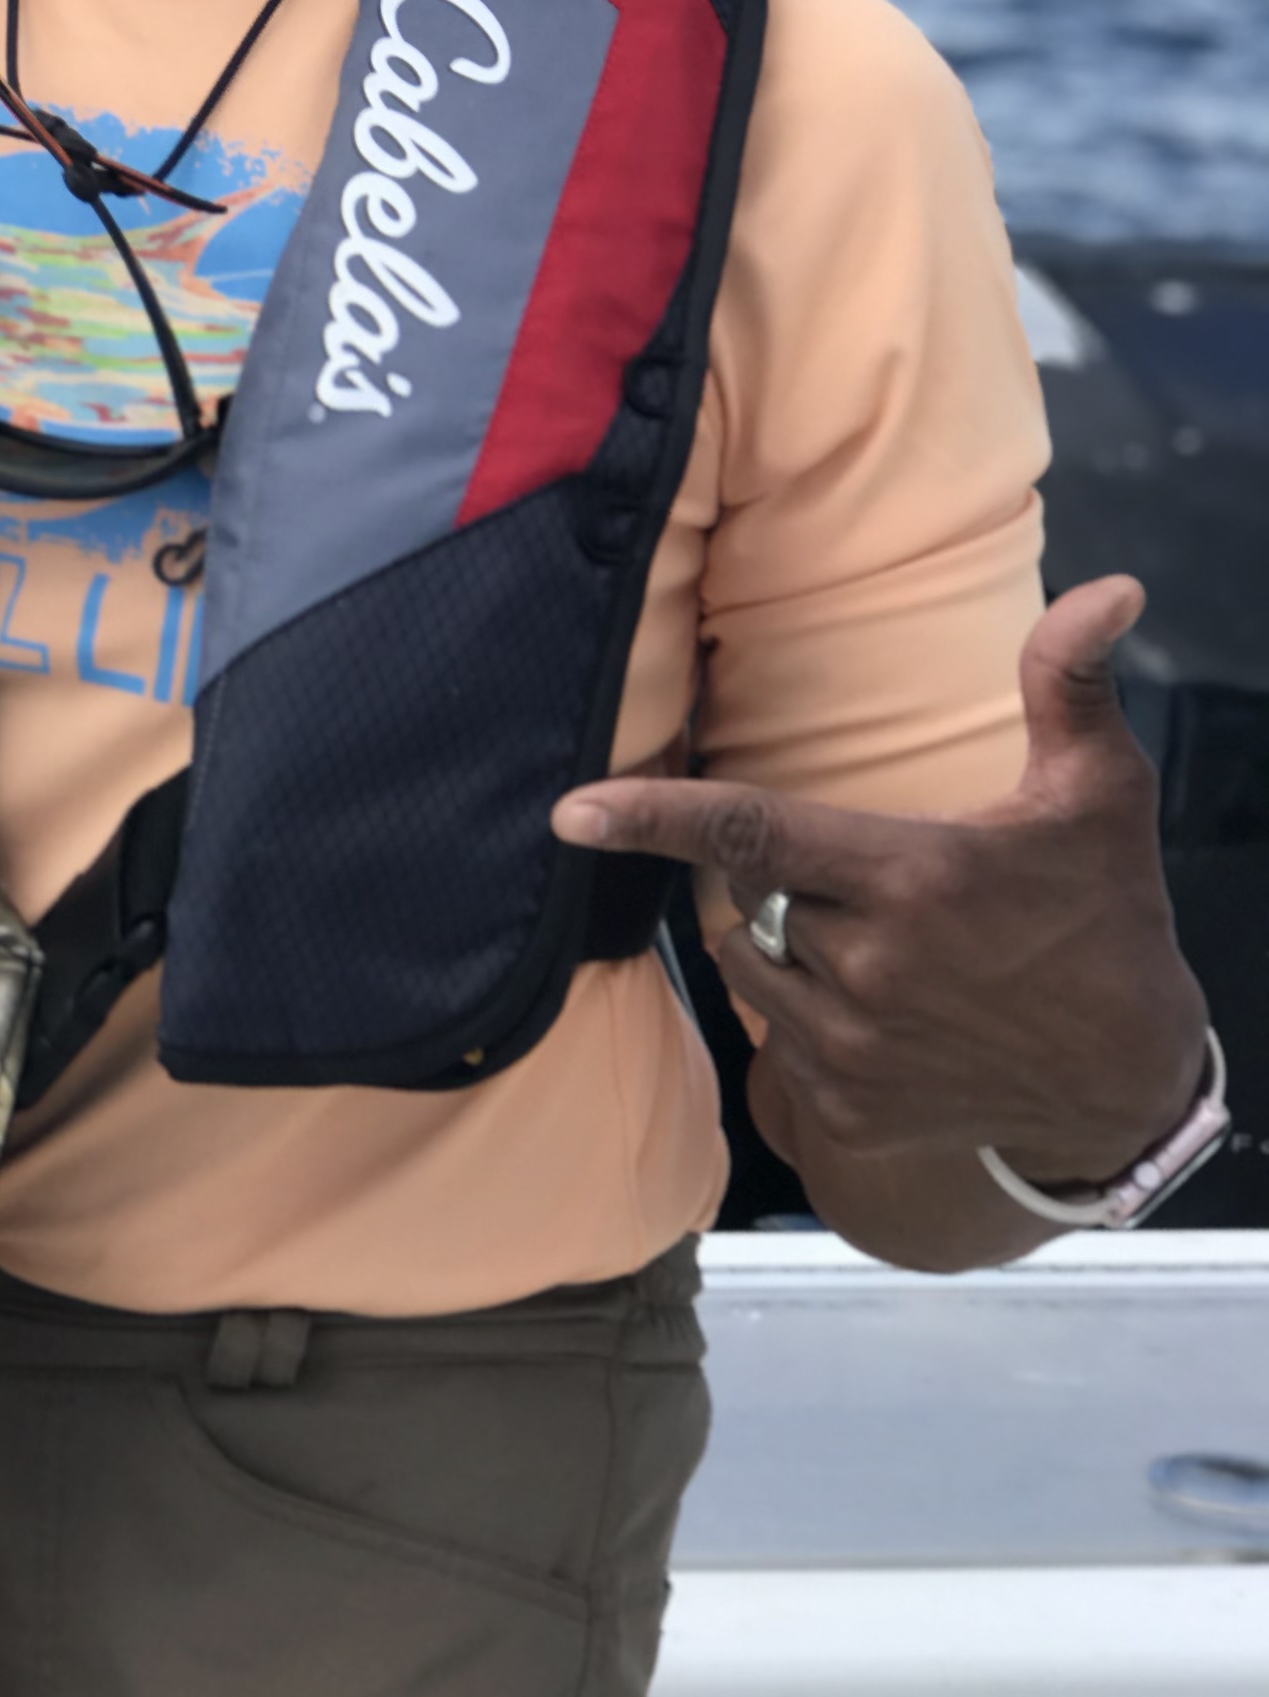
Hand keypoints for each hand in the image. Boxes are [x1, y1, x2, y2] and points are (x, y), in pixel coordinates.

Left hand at [552, 578, 1209, 1197]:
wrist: (1124, 1082)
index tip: (572, 811)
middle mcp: (866, 966)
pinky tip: (891, 1015)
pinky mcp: (842, 1107)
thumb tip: (1112, 588)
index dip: (653, 817)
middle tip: (882, 887)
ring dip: (789, 946)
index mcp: (908, 876)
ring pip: (751, 964)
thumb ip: (1070, 685)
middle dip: (793, 879)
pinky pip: (774, 1039)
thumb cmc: (1107, 919)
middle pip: (752, 892)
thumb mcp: (1101, 795)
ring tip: (892, 950)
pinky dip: (809, 1017)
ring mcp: (850, 1046)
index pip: (749, 831)